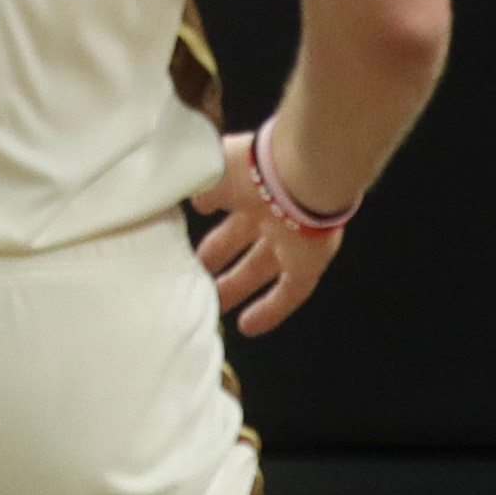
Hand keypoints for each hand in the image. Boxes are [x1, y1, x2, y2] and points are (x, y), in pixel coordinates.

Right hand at [189, 133, 346, 336]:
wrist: (301, 174)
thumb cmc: (255, 167)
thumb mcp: (214, 169)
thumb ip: (202, 187)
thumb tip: (196, 203)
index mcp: (248, 183)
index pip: (224, 203)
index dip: (206, 215)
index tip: (187, 235)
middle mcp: (269, 210)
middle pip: (241, 240)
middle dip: (218, 258)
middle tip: (195, 276)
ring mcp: (290, 238)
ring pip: (261, 267)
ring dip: (237, 286)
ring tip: (213, 306)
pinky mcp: (308, 263)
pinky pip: (288, 293)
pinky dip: (269, 311)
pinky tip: (247, 326)